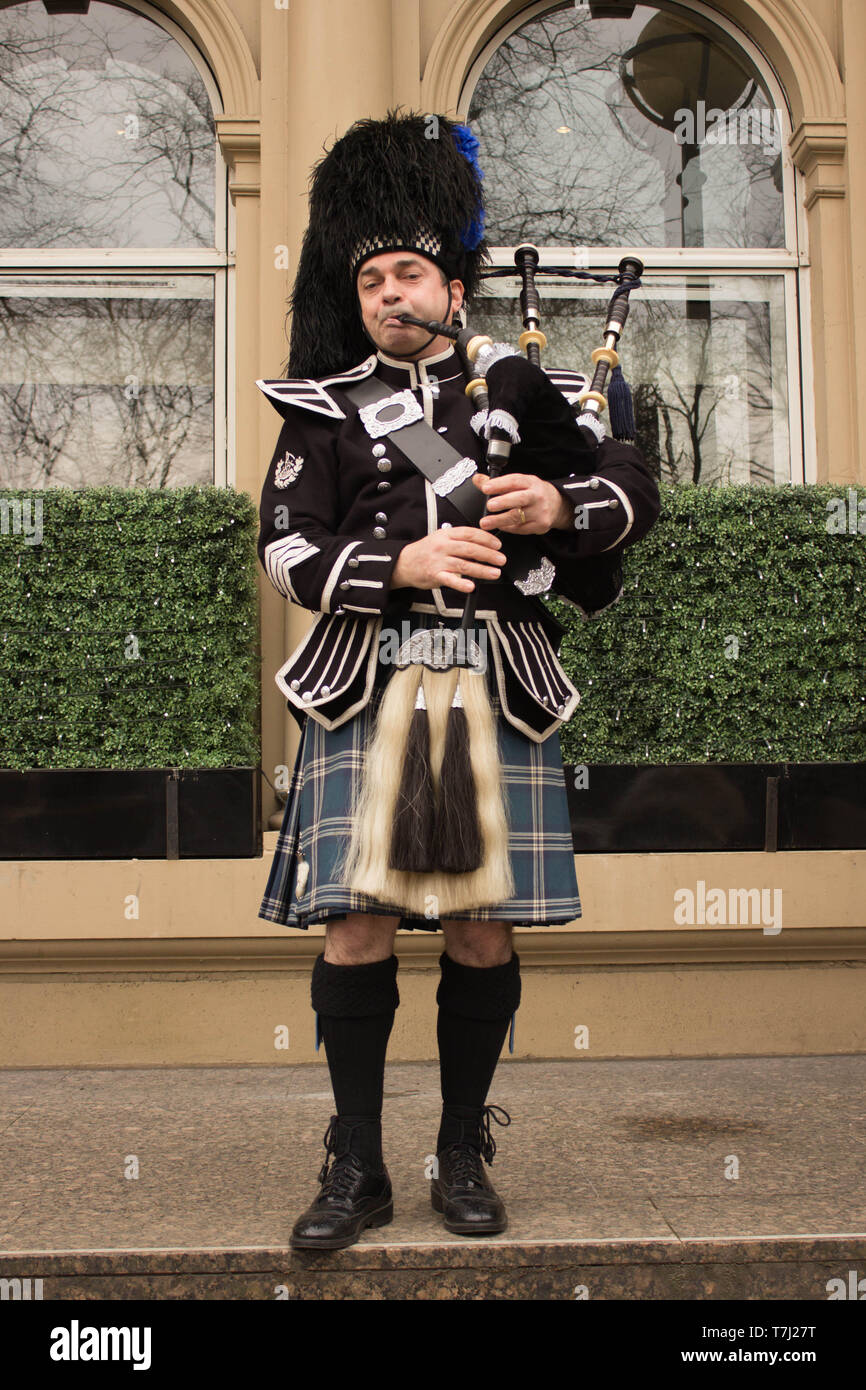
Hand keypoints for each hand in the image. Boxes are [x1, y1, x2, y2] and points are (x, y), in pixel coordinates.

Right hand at [391, 525, 505, 592]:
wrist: (404, 562)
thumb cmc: (426, 551)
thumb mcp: (441, 538)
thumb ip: (459, 539)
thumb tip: (482, 542)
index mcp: (447, 535)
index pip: (470, 533)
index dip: (487, 539)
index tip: (498, 545)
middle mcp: (443, 546)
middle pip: (470, 549)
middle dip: (489, 555)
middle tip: (501, 560)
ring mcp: (439, 561)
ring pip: (464, 564)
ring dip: (482, 570)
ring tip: (494, 573)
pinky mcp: (435, 575)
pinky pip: (450, 580)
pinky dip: (461, 583)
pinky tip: (471, 586)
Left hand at [473, 472, 571, 532]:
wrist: (556, 504)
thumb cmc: (532, 492)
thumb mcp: (518, 483)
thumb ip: (496, 483)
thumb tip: (477, 479)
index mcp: (530, 482)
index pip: (514, 481)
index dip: (499, 484)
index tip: (485, 488)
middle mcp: (537, 496)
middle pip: (520, 499)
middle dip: (504, 502)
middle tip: (490, 505)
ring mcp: (540, 511)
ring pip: (518, 517)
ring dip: (500, 520)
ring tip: (486, 523)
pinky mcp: (540, 525)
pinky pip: (521, 528)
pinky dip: (508, 528)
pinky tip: (500, 526)